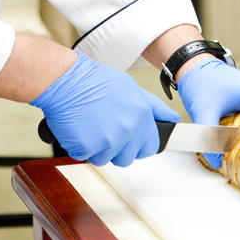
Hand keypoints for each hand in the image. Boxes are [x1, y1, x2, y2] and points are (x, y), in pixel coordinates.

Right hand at [31, 53, 179, 166]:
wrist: (66, 80)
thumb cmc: (95, 82)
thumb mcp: (132, 88)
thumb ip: (154, 108)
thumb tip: (172, 119)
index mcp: (141, 116)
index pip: (150, 147)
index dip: (139, 145)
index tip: (130, 140)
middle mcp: (128, 130)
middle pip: (127, 158)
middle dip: (117, 149)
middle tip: (104, 129)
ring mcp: (107, 141)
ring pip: (105, 159)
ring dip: (97, 148)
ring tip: (91, 126)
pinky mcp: (86, 147)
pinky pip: (85, 156)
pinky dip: (80, 147)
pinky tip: (79, 128)